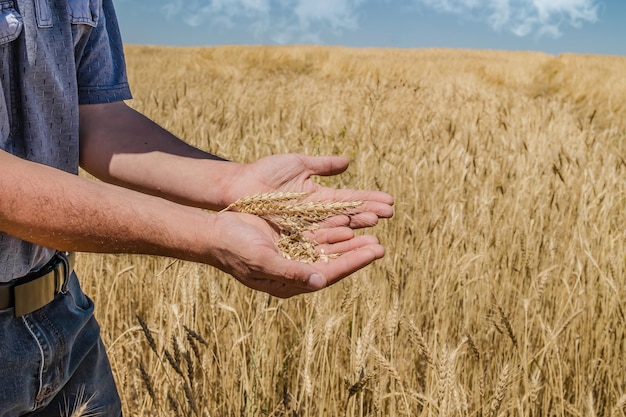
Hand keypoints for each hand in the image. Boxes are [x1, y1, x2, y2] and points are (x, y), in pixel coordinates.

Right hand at [207, 211, 384, 297]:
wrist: (214, 233)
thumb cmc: (235, 249)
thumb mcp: (263, 260)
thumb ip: (291, 271)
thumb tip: (321, 280)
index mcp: (291, 282)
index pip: (331, 273)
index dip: (355, 261)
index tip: (377, 250)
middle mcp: (296, 270)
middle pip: (334, 261)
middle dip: (357, 252)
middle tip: (380, 243)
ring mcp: (293, 254)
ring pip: (327, 247)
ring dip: (347, 239)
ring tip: (370, 230)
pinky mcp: (289, 239)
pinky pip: (316, 234)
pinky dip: (332, 228)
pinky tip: (346, 221)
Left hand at [225, 154, 393, 228]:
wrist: (238, 186)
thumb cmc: (265, 173)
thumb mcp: (298, 164)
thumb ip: (323, 165)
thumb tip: (348, 161)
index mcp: (320, 197)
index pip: (351, 200)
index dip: (369, 200)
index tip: (390, 201)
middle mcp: (317, 214)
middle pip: (348, 216)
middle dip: (368, 214)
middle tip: (390, 214)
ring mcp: (305, 225)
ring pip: (336, 228)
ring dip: (356, 227)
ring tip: (375, 224)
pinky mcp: (293, 235)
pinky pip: (316, 237)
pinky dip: (333, 237)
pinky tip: (349, 235)